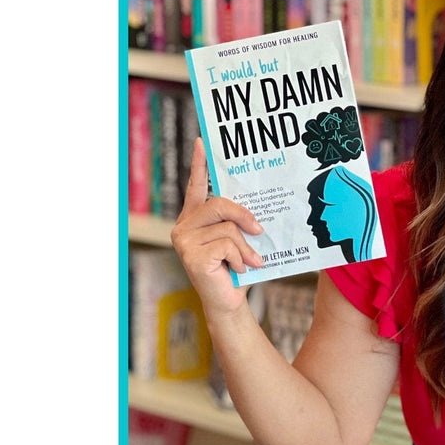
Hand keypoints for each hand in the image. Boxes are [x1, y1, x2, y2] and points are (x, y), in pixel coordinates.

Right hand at [170, 138, 264, 319]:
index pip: (197, 186)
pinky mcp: (191, 255)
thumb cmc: (237, 269)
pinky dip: (239, 258)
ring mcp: (184, 240)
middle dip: (245, 216)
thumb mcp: (242, 241)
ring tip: (251, 261)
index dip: (199, 164)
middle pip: (219, 204)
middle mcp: (185, 225)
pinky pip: (226, 245)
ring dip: (246, 247)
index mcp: (196, 217)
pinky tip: (237, 270)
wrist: (229, 302)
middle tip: (260, 232)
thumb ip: (242, 223)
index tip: (202, 142)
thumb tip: (259, 213)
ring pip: (227, 227)